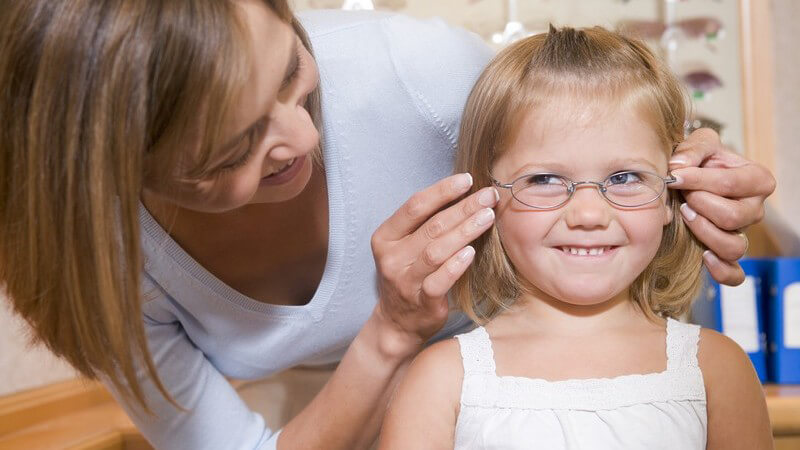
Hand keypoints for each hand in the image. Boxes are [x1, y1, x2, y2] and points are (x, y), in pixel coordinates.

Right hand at [370, 173, 497, 356]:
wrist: (398, 323)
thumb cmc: (409, 275)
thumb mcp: (406, 246)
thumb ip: (426, 223)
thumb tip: (463, 193)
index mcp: (385, 237)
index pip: (414, 206)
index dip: (442, 191)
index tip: (467, 180)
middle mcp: (391, 257)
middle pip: (431, 226)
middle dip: (463, 207)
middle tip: (488, 196)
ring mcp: (405, 281)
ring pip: (436, 251)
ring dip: (465, 231)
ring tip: (488, 217)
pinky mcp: (421, 301)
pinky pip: (440, 281)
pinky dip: (456, 265)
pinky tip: (472, 252)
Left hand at [668, 128, 775, 285]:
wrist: (685, 181)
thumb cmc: (697, 161)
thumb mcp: (698, 144)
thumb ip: (693, 149)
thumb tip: (679, 167)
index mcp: (756, 180)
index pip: (732, 184)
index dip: (699, 180)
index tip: (675, 176)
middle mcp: (754, 210)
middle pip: (733, 217)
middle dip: (700, 205)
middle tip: (682, 197)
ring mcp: (742, 234)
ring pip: (734, 246)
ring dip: (704, 232)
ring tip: (686, 216)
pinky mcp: (727, 255)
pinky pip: (734, 274)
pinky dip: (721, 270)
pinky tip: (703, 256)